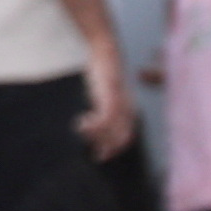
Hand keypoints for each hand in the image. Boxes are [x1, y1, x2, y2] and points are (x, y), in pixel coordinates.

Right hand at [75, 44, 134, 159]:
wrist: (107, 53)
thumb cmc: (105, 74)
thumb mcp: (105, 93)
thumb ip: (103, 107)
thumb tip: (94, 120)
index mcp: (128, 110)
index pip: (127, 135)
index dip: (116, 148)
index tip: (103, 156)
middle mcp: (128, 109)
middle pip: (123, 136)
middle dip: (110, 148)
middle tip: (97, 157)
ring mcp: (120, 103)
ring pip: (113, 130)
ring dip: (97, 136)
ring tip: (82, 131)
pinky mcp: (111, 96)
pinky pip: (105, 118)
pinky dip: (95, 126)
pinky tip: (82, 122)